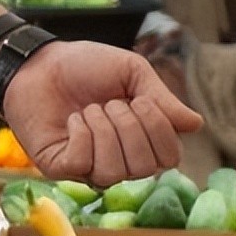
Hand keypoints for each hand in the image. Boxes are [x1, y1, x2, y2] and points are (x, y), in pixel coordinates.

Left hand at [2, 40, 203, 186]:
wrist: (39, 63)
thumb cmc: (87, 67)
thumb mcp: (132, 72)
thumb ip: (163, 99)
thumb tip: (196, 124)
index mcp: (144, 142)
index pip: (170, 158)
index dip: (159, 130)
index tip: (140, 100)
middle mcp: (122, 162)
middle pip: (144, 168)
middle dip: (128, 127)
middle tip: (109, 103)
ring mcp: (91, 169)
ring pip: (114, 171)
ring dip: (103, 131)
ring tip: (90, 110)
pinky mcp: (62, 169)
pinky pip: (83, 164)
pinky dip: (80, 135)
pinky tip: (73, 121)